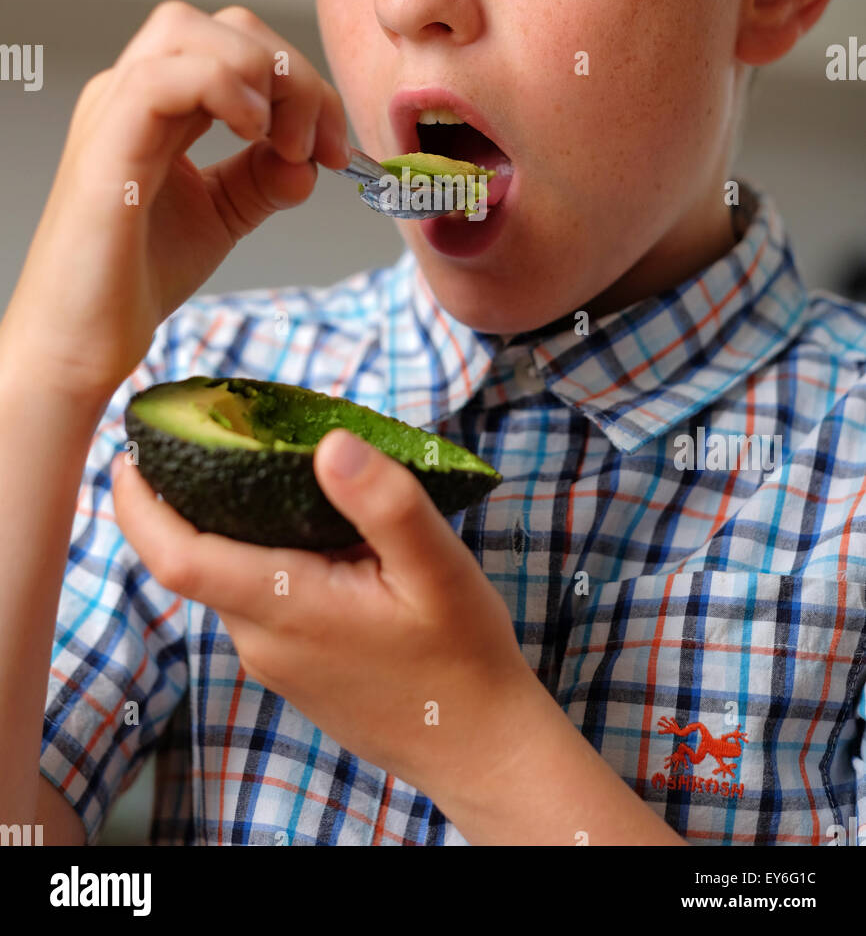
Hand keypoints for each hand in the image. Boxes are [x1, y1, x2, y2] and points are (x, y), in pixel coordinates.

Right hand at [1, 1, 350, 399]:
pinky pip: (163, 78)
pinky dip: (224, 90)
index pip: (239, 43)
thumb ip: (264, 177)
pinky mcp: (105, 147)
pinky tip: (253, 138)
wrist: (81, 343)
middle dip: (292, 73)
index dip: (301, 82)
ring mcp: (112, 112)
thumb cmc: (135, 279)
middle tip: (318, 145)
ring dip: (262, 76)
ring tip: (285, 145)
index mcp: (158, 103)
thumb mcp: (222, 215)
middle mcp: (129, 92)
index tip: (333, 148)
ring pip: (190, 31)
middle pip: (225, 27)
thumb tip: (309, 158)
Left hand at [111, 428, 534, 802]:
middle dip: (188, 498)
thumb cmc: (462, 659)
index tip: (132, 455)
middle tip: (216, 432)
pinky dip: (263, 557)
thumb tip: (330, 443)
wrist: (478, 747)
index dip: (140, 506)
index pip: (177, 558)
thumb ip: (384, 503)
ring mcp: (274, 660)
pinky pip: (257, 600)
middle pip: (196, 560)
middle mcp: (263, 640)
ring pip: (229, 579)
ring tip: (274, 470)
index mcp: (287, 607)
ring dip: (234, 528)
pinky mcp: (292, 668)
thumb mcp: (439, 568)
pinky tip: (312, 533)